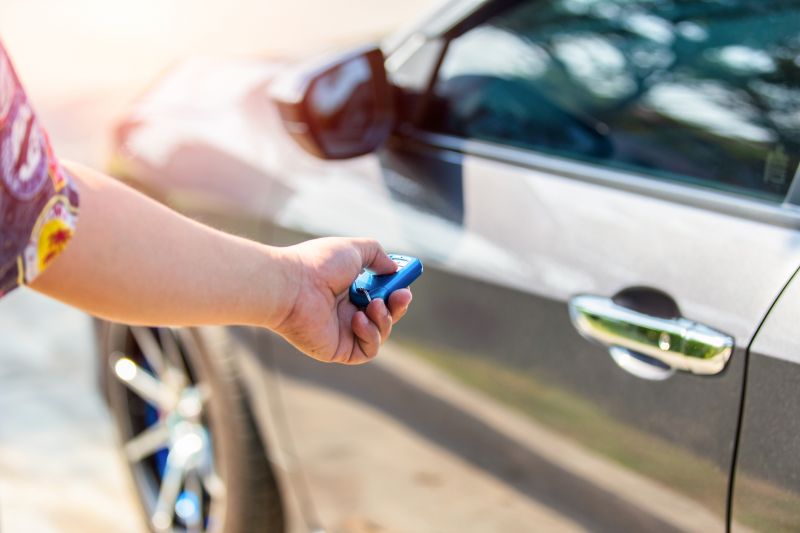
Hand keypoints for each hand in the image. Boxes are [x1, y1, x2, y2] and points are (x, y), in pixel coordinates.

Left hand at [272, 237, 412, 363]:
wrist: (292, 286)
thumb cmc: (318, 265)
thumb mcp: (353, 249)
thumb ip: (377, 254)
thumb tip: (393, 269)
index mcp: (348, 288)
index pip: (380, 293)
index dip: (395, 288)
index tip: (404, 281)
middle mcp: (346, 310)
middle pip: (385, 314)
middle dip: (398, 305)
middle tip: (402, 294)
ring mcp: (343, 331)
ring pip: (381, 332)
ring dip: (384, 318)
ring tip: (372, 304)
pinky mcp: (339, 349)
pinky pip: (368, 350)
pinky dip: (371, 334)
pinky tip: (357, 319)